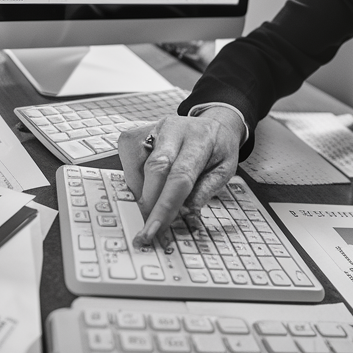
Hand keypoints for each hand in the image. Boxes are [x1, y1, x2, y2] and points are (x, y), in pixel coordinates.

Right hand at [117, 108, 244, 246]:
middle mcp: (173, 128)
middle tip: (148, 228)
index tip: (156, 230)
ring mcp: (151, 129)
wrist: (212, 123)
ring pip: (137, 168)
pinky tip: (150, 186)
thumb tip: (184, 213)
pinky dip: (136, 183)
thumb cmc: (218, 150)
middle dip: (149, 203)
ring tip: (156, 203)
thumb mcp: (224, 170)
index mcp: (200, 139)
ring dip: (143, 194)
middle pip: (154, 169)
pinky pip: (127, 164)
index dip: (165, 205)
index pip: (180, 176)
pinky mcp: (135, 134)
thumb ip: (205, 191)